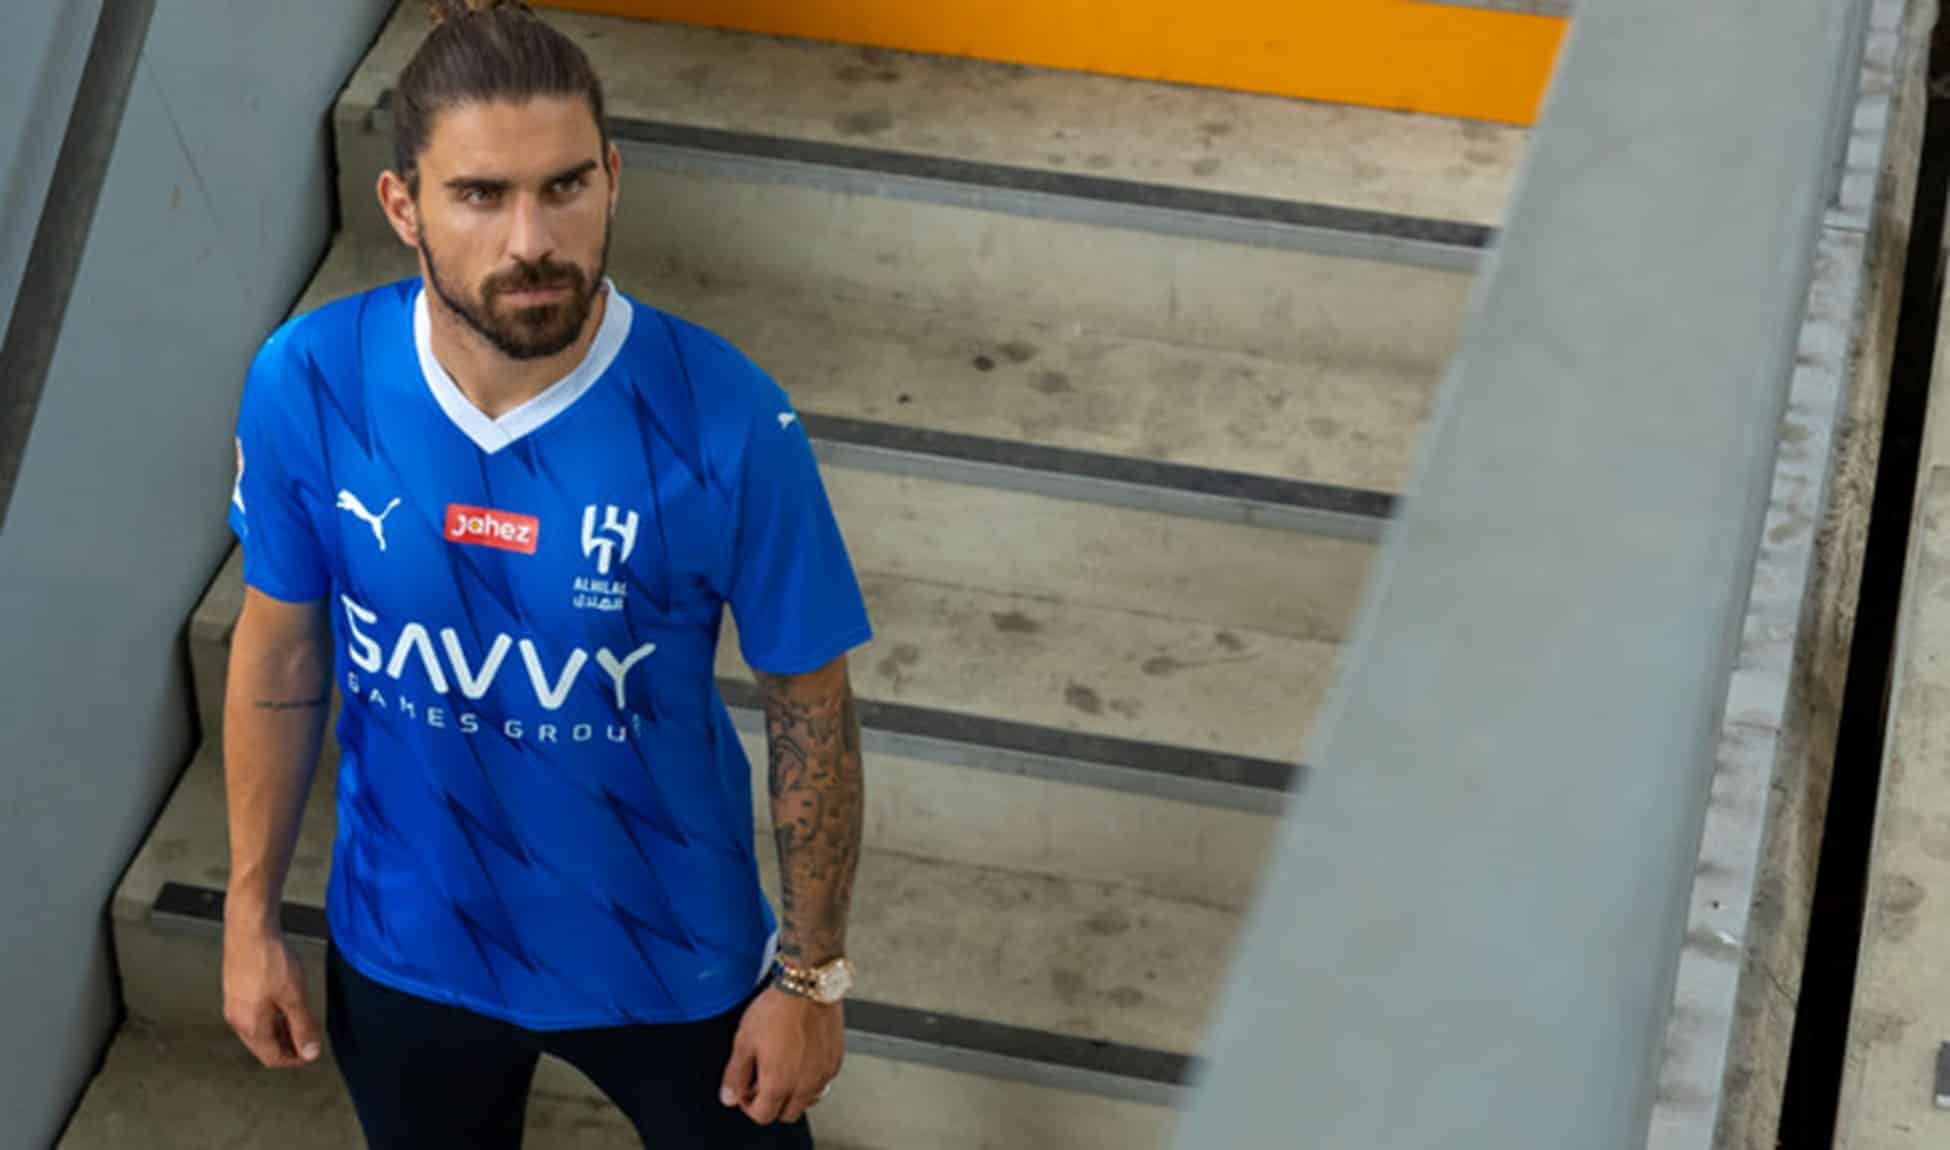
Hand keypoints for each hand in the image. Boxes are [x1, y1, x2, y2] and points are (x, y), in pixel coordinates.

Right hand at [222, 923, 322, 1068]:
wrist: (249, 929)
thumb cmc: (269, 960)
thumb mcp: (294, 997)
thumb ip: (303, 1027)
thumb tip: (309, 1052)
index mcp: (250, 1026)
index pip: (272, 1058)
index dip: (294, 1059)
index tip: (310, 1053)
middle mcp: (237, 1018)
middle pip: (262, 1046)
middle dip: (286, 1047)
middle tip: (306, 1041)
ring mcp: (233, 1003)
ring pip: (256, 1029)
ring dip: (278, 1031)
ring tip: (298, 1023)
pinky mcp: (234, 989)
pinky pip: (252, 1013)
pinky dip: (269, 1016)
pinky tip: (282, 1003)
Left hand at [719, 986, 844, 1124]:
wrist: (808, 985)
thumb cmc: (778, 1009)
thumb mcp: (744, 1041)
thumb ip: (735, 1075)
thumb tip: (728, 1096)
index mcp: (779, 1085)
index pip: (762, 1116)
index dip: (747, 1105)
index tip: (744, 1090)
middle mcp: (804, 1086)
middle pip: (786, 1114)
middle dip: (770, 1103)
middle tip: (761, 1081)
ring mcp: (823, 1074)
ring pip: (807, 1101)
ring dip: (792, 1095)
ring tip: (782, 1070)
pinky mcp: (835, 1060)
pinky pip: (822, 1082)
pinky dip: (810, 1079)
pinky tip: (800, 1059)